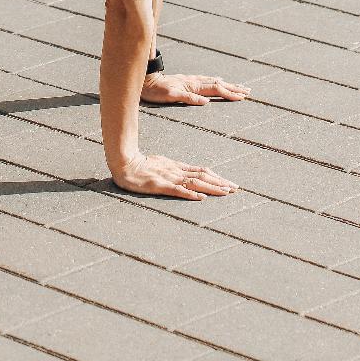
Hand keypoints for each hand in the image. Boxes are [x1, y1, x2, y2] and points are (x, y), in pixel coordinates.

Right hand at [110, 153, 237, 199]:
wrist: (123, 163)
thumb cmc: (140, 164)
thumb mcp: (160, 164)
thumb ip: (173, 169)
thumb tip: (188, 176)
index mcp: (176, 166)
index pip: (201, 171)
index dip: (217, 177)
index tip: (230, 184)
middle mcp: (176, 171)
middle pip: (202, 176)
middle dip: (220, 183)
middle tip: (235, 189)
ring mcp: (168, 178)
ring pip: (194, 183)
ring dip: (211, 188)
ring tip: (226, 192)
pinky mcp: (159, 185)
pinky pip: (177, 190)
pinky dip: (190, 194)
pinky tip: (201, 198)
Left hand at [141, 72, 250, 105]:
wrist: (146, 80)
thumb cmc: (156, 91)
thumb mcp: (170, 96)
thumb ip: (188, 98)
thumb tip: (206, 102)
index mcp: (192, 86)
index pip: (215, 89)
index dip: (229, 93)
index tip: (242, 97)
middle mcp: (194, 81)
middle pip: (218, 84)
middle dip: (233, 88)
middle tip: (248, 91)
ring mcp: (191, 80)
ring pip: (213, 81)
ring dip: (227, 84)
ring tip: (238, 86)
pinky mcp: (187, 81)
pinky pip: (206, 81)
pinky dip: (216, 82)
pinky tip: (218, 81)